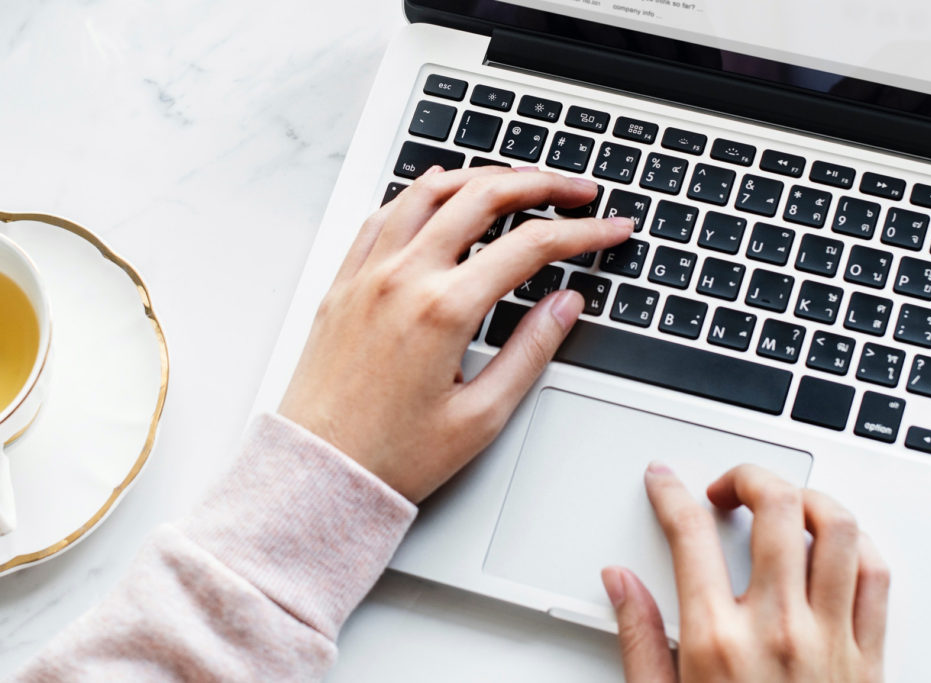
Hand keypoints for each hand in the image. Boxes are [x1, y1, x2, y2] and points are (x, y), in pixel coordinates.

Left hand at [279, 166, 632, 501]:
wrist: (318, 473)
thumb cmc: (392, 456)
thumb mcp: (481, 416)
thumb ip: (530, 351)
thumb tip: (566, 303)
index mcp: (443, 310)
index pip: (530, 247)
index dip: (582, 232)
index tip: (611, 228)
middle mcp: (403, 278)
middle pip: (483, 197)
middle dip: (541, 184)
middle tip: (576, 190)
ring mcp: (368, 274)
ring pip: (429, 192)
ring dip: (481, 177)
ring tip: (518, 181)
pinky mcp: (344, 283)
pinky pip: (383, 215)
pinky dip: (420, 193)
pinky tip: (439, 190)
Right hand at [602, 463, 888, 682]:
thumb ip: (638, 636)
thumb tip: (620, 581)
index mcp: (716, 640)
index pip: (689, 532)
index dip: (670, 492)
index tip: (663, 481)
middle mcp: (778, 629)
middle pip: (775, 507)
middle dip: (747, 475)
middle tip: (727, 487)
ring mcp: (830, 638)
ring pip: (837, 528)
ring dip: (806, 499)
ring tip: (781, 505)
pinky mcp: (869, 656)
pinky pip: (875, 575)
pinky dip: (855, 544)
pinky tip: (830, 546)